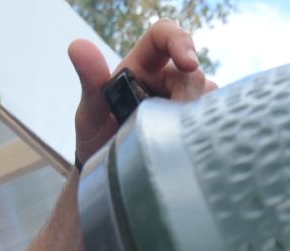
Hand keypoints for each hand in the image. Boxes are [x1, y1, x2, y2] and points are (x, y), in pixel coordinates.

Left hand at [68, 20, 213, 166]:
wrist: (108, 176)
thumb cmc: (97, 137)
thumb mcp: (90, 112)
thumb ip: (89, 80)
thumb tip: (77, 46)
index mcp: (142, 66)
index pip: (164, 36)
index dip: (180, 41)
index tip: (189, 63)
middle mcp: (166, 79)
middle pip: (191, 74)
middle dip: (187, 96)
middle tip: (172, 121)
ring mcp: (183, 101)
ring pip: (208, 96)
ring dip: (197, 116)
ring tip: (175, 139)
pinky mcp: (193, 124)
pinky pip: (212, 119)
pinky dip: (207, 130)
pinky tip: (192, 145)